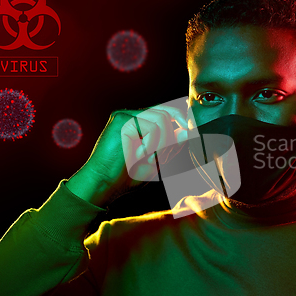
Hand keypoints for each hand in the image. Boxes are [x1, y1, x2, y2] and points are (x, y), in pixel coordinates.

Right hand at [67, 104, 187, 206]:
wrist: (103, 184)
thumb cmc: (127, 176)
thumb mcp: (156, 160)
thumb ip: (171, 145)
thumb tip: (189, 130)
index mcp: (138, 122)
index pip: (165, 111)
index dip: (181, 115)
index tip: (192, 127)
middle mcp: (132, 115)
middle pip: (166, 112)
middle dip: (173, 134)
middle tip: (166, 152)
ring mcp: (125, 115)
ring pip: (162, 119)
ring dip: (161, 142)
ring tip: (148, 157)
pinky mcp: (122, 120)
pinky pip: (152, 127)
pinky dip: (151, 144)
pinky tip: (139, 154)